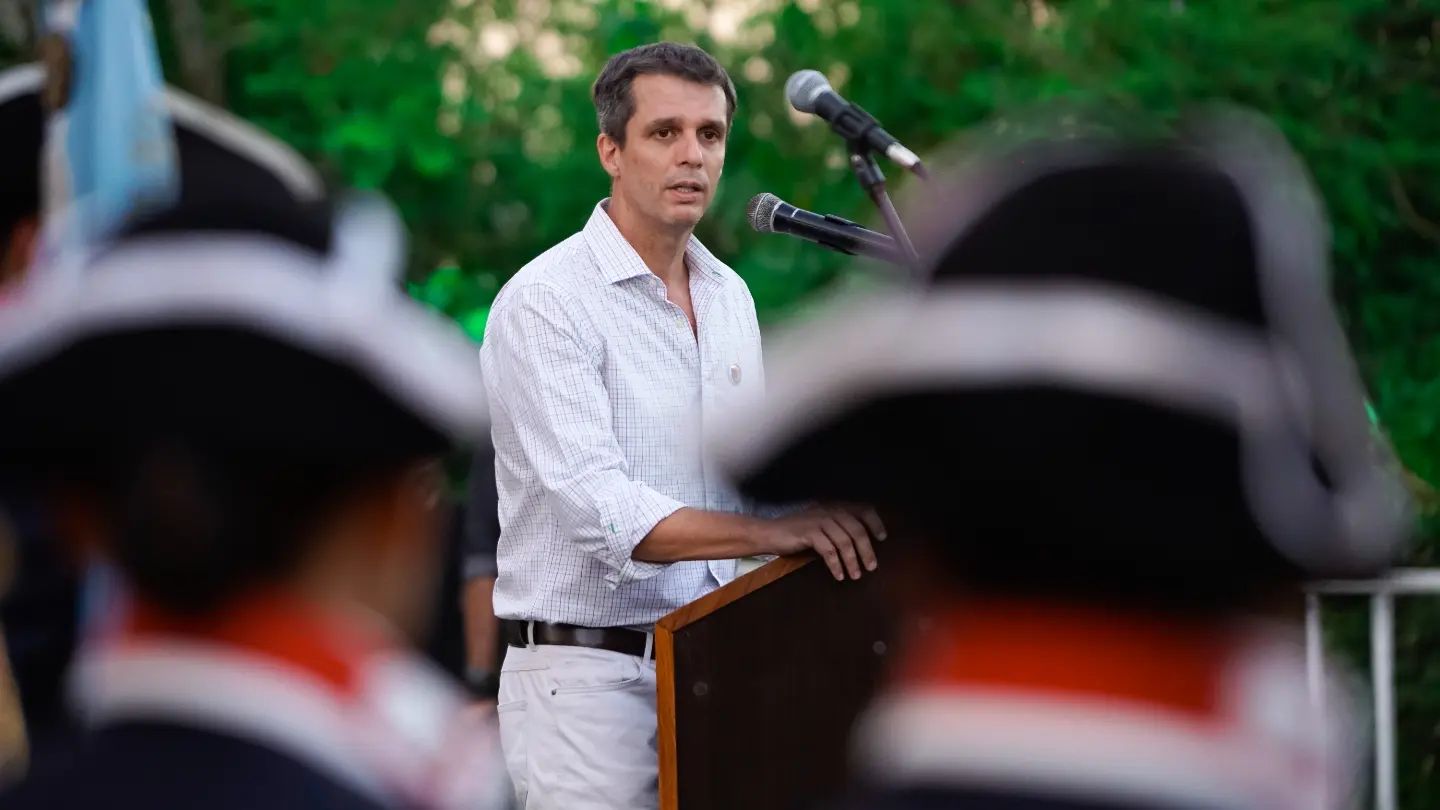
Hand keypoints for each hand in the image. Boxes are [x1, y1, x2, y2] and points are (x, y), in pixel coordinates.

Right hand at [754, 505, 885, 580]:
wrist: (770, 533)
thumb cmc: (797, 533)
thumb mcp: (821, 526)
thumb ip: (839, 529)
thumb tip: (863, 544)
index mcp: (834, 507)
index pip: (862, 509)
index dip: (875, 522)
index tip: (882, 537)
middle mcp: (829, 510)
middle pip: (857, 530)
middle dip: (867, 550)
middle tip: (872, 567)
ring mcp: (819, 520)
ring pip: (845, 541)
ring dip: (852, 561)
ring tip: (856, 575)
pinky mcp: (809, 533)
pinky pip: (829, 550)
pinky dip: (836, 565)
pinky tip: (839, 575)